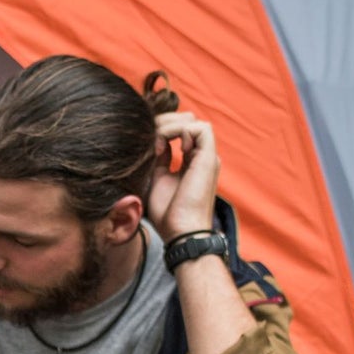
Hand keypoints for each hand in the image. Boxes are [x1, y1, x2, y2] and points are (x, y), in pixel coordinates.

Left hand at [147, 112, 220, 241]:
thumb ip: (159, 160)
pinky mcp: (208, 158)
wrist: (181, 231)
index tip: (144, 143)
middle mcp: (201, 156)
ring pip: (193, 122)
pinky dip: (179, 131)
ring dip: (169, 125)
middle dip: (164, 122)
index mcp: (192, 161)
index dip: (161, 129)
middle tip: (146, 135)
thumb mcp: (157, 180)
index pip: (180, 131)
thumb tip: (155, 142)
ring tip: (155, 142)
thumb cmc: (167, 214)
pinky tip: (164, 146)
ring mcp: (206, 156)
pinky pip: (200, 128)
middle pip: (187, 122)